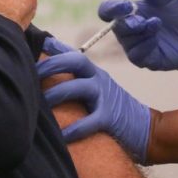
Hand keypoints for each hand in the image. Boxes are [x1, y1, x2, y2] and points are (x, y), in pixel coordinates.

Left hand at [37, 37, 150, 163]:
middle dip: (52, 64)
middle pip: (76, 61)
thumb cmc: (113, 109)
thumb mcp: (96, 88)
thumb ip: (76, 80)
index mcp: (93, 72)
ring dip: (57, 94)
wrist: (147, 129)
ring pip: (79, 87)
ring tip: (38, 105)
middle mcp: (99, 79)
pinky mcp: (111, 118)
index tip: (36, 41)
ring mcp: (106, 97)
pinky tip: (60, 136)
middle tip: (31, 74)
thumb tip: (47, 74)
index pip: (73, 53)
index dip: (54, 46)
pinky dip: (73, 129)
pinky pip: (89, 122)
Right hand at [99, 0, 177, 74]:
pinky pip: (137, 56)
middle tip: (141, 20)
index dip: (111, 9)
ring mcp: (138, 46)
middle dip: (127, 23)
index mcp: (129, 13)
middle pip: (116, 27)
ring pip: (127, 43)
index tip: (125, 5)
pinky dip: (144, 46)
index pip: (108, 11)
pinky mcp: (148, 60)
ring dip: (140, 33)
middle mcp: (129, 31)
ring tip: (156, 25)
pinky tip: (155, 38)